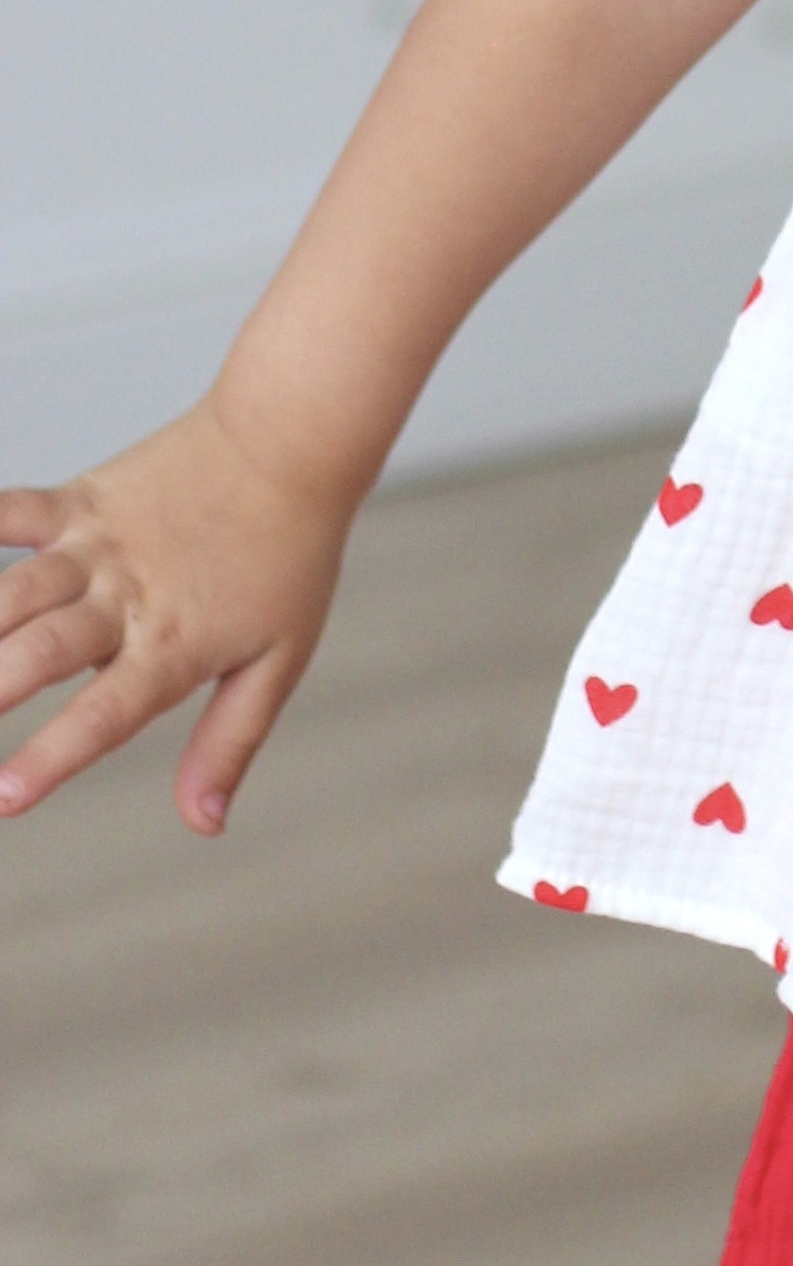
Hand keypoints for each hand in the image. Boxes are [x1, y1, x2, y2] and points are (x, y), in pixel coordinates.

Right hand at [0, 405, 355, 832]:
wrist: (291, 443)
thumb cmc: (289, 557)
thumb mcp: (278, 660)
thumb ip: (230, 742)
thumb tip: (204, 823)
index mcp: (171, 647)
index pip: (103, 715)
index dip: (52, 758)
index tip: (4, 798)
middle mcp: (124, 600)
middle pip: (39, 654)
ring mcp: (96, 548)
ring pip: (12, 593)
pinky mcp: (79, 501)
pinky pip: (9, 511)